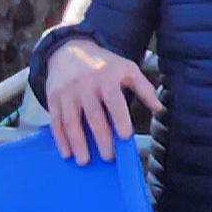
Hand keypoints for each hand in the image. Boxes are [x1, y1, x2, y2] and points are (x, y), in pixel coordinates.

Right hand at [45, 39, 159, 164]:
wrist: (69, 49)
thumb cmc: (103, 64)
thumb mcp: (126, 68)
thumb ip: (143, 88)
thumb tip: (159, 108)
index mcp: (106, 77)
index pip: (114, 101)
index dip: (120, 119)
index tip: (125, 137)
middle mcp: (85, 85)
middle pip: (93, 116)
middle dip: (101, 138)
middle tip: (109, 157)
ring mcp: (67, 92)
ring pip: (71, 121)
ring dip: (78, 143)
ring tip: (85, 161)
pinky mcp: (53, 98)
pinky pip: (56, 121)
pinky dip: (60, 139)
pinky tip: (67, 153)